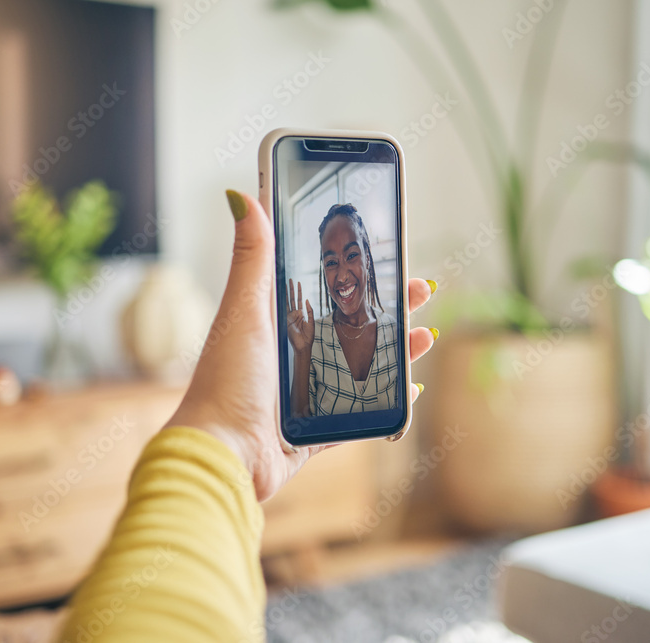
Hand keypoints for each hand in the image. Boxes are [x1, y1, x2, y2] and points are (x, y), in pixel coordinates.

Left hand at [168, 189, 436, 501]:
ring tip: (424, 336)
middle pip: (351, 324)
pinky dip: (388, 401)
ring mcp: (305, 393)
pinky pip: (360, 413)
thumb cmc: (227, 381)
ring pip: (361, 365)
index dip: (357, 270)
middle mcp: (289, 354)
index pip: (324, 286)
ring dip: (397, 349)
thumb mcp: (245, 311)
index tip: (387, 252)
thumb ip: (252, 257)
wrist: (225, 455)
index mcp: (273, 322)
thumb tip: (240, 194)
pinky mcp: (314, 430)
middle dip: (389, 306)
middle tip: (421, 290)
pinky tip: (412, 389)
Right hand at [286, 278, 314, 352]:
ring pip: (288, 301)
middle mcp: (294, 314)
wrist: (303, 345)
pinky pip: (285, 309)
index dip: (299, 292)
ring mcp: (289, 316)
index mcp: (300, 314)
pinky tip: (283, 294)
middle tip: (290, 280)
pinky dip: (284, 302)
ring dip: (287, 293)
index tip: (298, 283)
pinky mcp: (286, 320)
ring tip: (287, 283)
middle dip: (292, 289)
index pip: (299, 300)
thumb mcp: (311, 322)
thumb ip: (309, 311)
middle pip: (293, 298)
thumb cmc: (308, 337)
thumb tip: (307, 300)